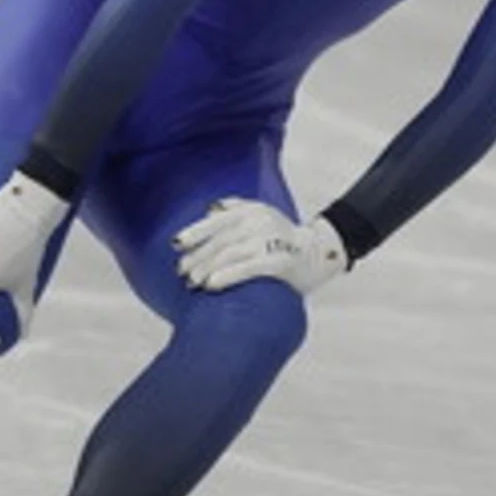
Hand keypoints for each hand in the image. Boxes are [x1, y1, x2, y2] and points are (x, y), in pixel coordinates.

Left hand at [173, 199, 346, 295]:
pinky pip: (248, 268)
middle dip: (197, 257)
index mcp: (252, 209)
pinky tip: (211, 285)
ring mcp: (271, 239)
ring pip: (229, 254)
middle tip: (182, 273)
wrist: (319, 253)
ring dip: (207, 269)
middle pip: (220, 240)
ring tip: (193, 283)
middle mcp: (260, 220)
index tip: (176, 246)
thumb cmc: (282, 239)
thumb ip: (236, 209)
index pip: (216, 220)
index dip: (194, 233)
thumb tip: (209, 211)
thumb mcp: (262, 216)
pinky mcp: (280, 260)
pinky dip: (227, 276)